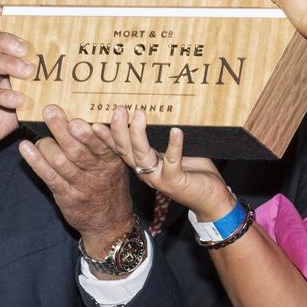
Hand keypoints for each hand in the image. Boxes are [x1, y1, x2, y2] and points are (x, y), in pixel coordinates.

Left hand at [18, 105, 133, 255]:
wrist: (109, 223)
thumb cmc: (110, 185)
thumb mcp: (117, 165)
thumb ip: (106, 144)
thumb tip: (87, 115)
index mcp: (113, 161)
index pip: (103, 144)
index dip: (92, 132)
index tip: (79, 118)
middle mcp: (97, 173)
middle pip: (78, 150)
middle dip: (62, 130)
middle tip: (50, 111)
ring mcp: (80, 185)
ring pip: (61, 163)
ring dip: (47, 145)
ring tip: (38, 132)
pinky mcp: (66, 196)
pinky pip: (49, 177)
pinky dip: (36, 161)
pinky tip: (26, 148)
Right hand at [98, 107, 233, 221]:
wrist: (210, 199)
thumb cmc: (193, 171)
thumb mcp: (172, 151)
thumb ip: (162, 135)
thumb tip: (157, 108)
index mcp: (142, 163)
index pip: (120, 148)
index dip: (107, 135)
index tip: (95, 120)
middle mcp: (146, 172)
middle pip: (125, 150)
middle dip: (119, 129)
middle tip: (118, 109)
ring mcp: (159, 178)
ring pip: (142, 155)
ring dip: (138, 134)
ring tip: (139, 114)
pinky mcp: (175, 181)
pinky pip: (172, 161)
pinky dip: (174, 145)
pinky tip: (175, 131)